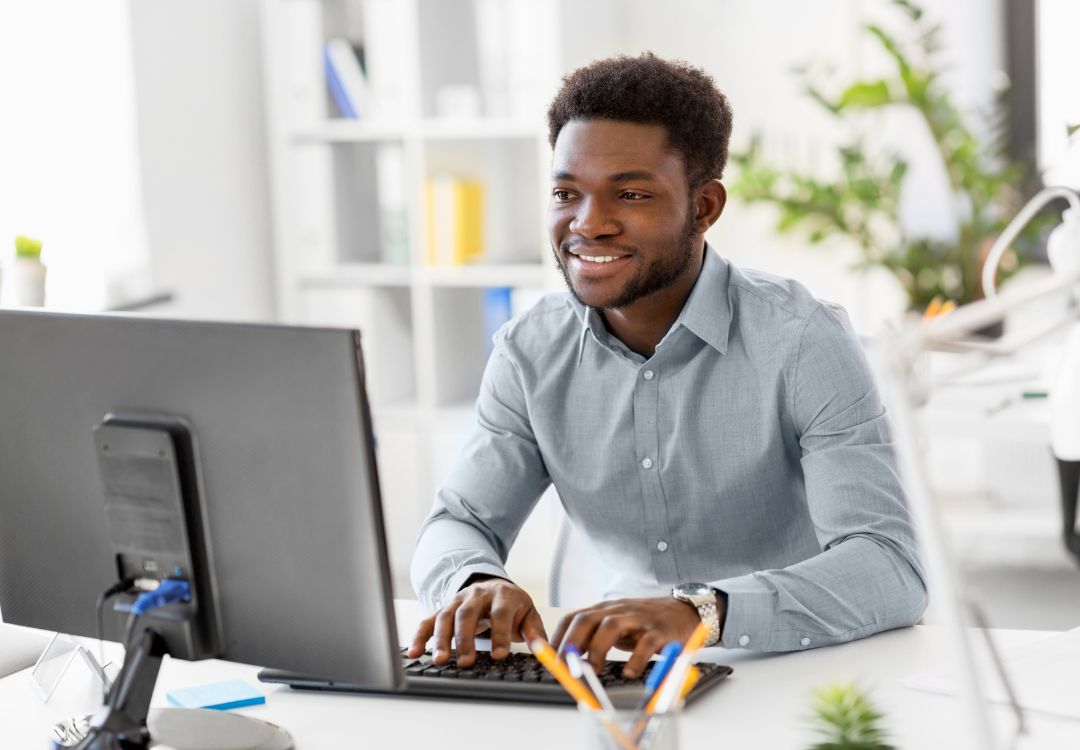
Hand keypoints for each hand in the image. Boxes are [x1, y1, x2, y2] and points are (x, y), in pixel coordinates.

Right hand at [408, 578, 546, 667]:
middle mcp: (477, 595)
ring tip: (439, 661)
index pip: (500, 613)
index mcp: (503, 595)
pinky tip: (414, 652)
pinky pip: (428, 620)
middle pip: (468, 613)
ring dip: (441, 639)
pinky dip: (419, 635)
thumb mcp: (529, 615)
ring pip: (446, 616)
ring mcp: (458, 601)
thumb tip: (545, 651)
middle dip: (465, 638)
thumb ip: (536, 633)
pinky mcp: (444, 608)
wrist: (494, 586)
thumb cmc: (512, 606)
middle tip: (466, 662)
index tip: (499, 655)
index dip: (499, 634)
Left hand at [551, 597, 701, 678]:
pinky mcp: (660, 631)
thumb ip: (596, 637)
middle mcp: (618, 611)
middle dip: (572, 642)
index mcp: (605, 610)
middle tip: (565, 666)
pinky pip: (646, 643)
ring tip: (592, 671)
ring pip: (612, 626)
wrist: (683, 610)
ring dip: (598, 649)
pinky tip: (629, 673)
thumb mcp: (617, 625)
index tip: (549, 658)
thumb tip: (570, 661)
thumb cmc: (644, 622)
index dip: (558, 637)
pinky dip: (636, 659)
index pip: (573, 617)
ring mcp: (639, 619)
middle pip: (588, 619)